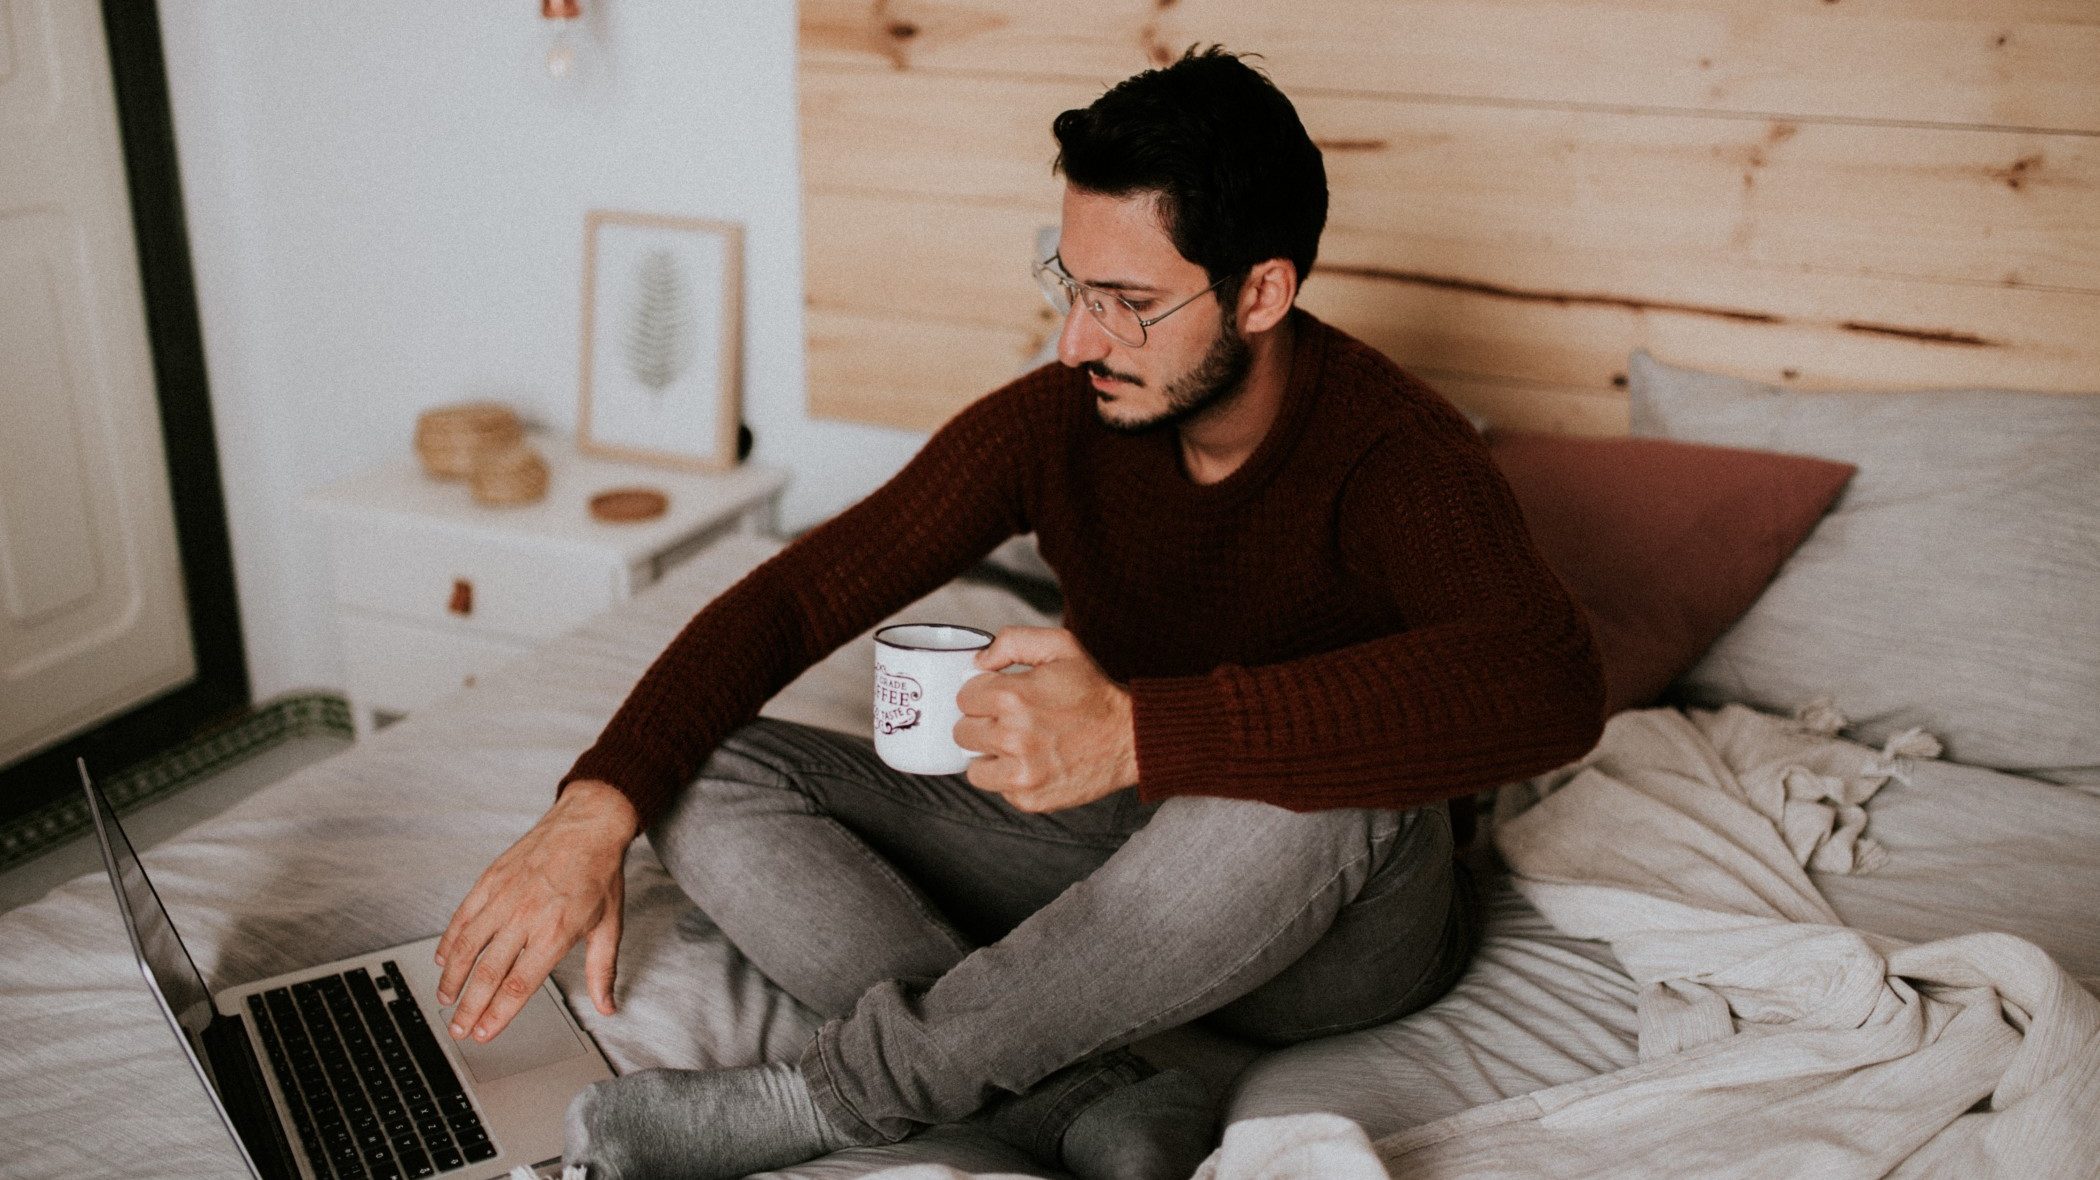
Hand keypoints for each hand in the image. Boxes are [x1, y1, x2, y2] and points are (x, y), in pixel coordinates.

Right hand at [433, 779, 637, 1041]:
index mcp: (554, 932)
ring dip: (452, 978)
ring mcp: (503, 897)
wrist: (588, 824)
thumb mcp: (609, 925)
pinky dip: (449, 940)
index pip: (518, 985)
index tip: (484, 1033)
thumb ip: (602, 970)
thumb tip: (607, 1006)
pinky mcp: (490, 880)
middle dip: (469, 1007)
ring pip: (467, 946)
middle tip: (458, 1029)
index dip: (497, 1014)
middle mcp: (525, 917)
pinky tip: (443, 959)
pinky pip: (463, 916)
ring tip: (446, 1000)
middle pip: (488, 973)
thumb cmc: (600, 872)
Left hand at [954, 626, 1137, 812]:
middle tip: (1011, 721)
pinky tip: (1035, 763)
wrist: (1129, 738)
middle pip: (962, 733)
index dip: (983, 695)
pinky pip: (998, 788)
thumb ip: (1013, 641)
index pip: (964, 698)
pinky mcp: (1028, 798)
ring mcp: (1020, 772)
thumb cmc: (1094, 693)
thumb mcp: (1061, 647)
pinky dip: (1011, 778)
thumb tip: (979, 660)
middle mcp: (1013, 737)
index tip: (1002, 698)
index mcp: (1013, 697)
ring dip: (991, 756)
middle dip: (983, 724)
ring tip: (1020, 745)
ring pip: (974, 767)